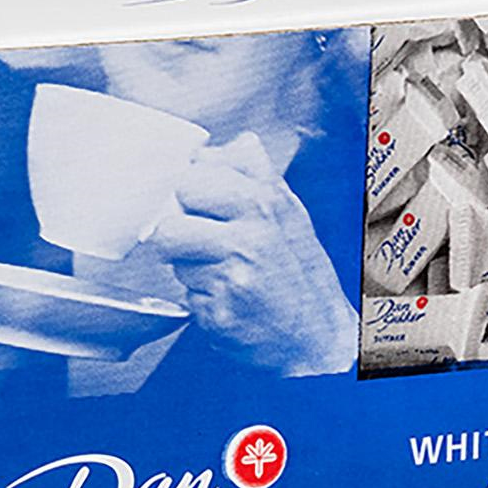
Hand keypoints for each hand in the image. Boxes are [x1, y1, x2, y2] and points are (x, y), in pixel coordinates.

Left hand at [146, 134, 357, 377]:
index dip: (189, 195)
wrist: (319, 338)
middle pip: (169, 223)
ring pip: (174, 264)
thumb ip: (250, 173)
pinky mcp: (220, 314)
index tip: (200, 207)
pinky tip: (230, 302)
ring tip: (224, 277)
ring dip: (190, 272)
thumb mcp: (288, 211)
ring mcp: (233, 279)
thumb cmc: (302, 276)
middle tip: (205, 246)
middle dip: (179, 236)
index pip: (190, 178)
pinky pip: (186, 298)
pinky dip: (202, 302)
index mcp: (263, 203)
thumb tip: (207, 150)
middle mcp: (249, 238)